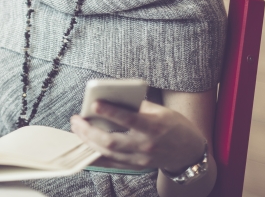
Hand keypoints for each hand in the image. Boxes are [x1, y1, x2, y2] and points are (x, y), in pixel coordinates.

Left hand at [70, 100, 205, 172]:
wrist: (188, 151)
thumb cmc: (173, 125)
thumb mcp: (160, 110)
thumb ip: (136, 105)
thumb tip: (110, 98)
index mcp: (153, 126)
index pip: (129, 119)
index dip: (111, 111)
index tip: (94, 103)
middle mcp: (145, 145)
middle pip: (111, 141)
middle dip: (89, 131)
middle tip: (76, 119)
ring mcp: (139, 158)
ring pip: (108, 153)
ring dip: (88, 141)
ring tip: (77, 129)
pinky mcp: (135, 166)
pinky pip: (110, 163)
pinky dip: (95, 155)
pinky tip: (83, 145)